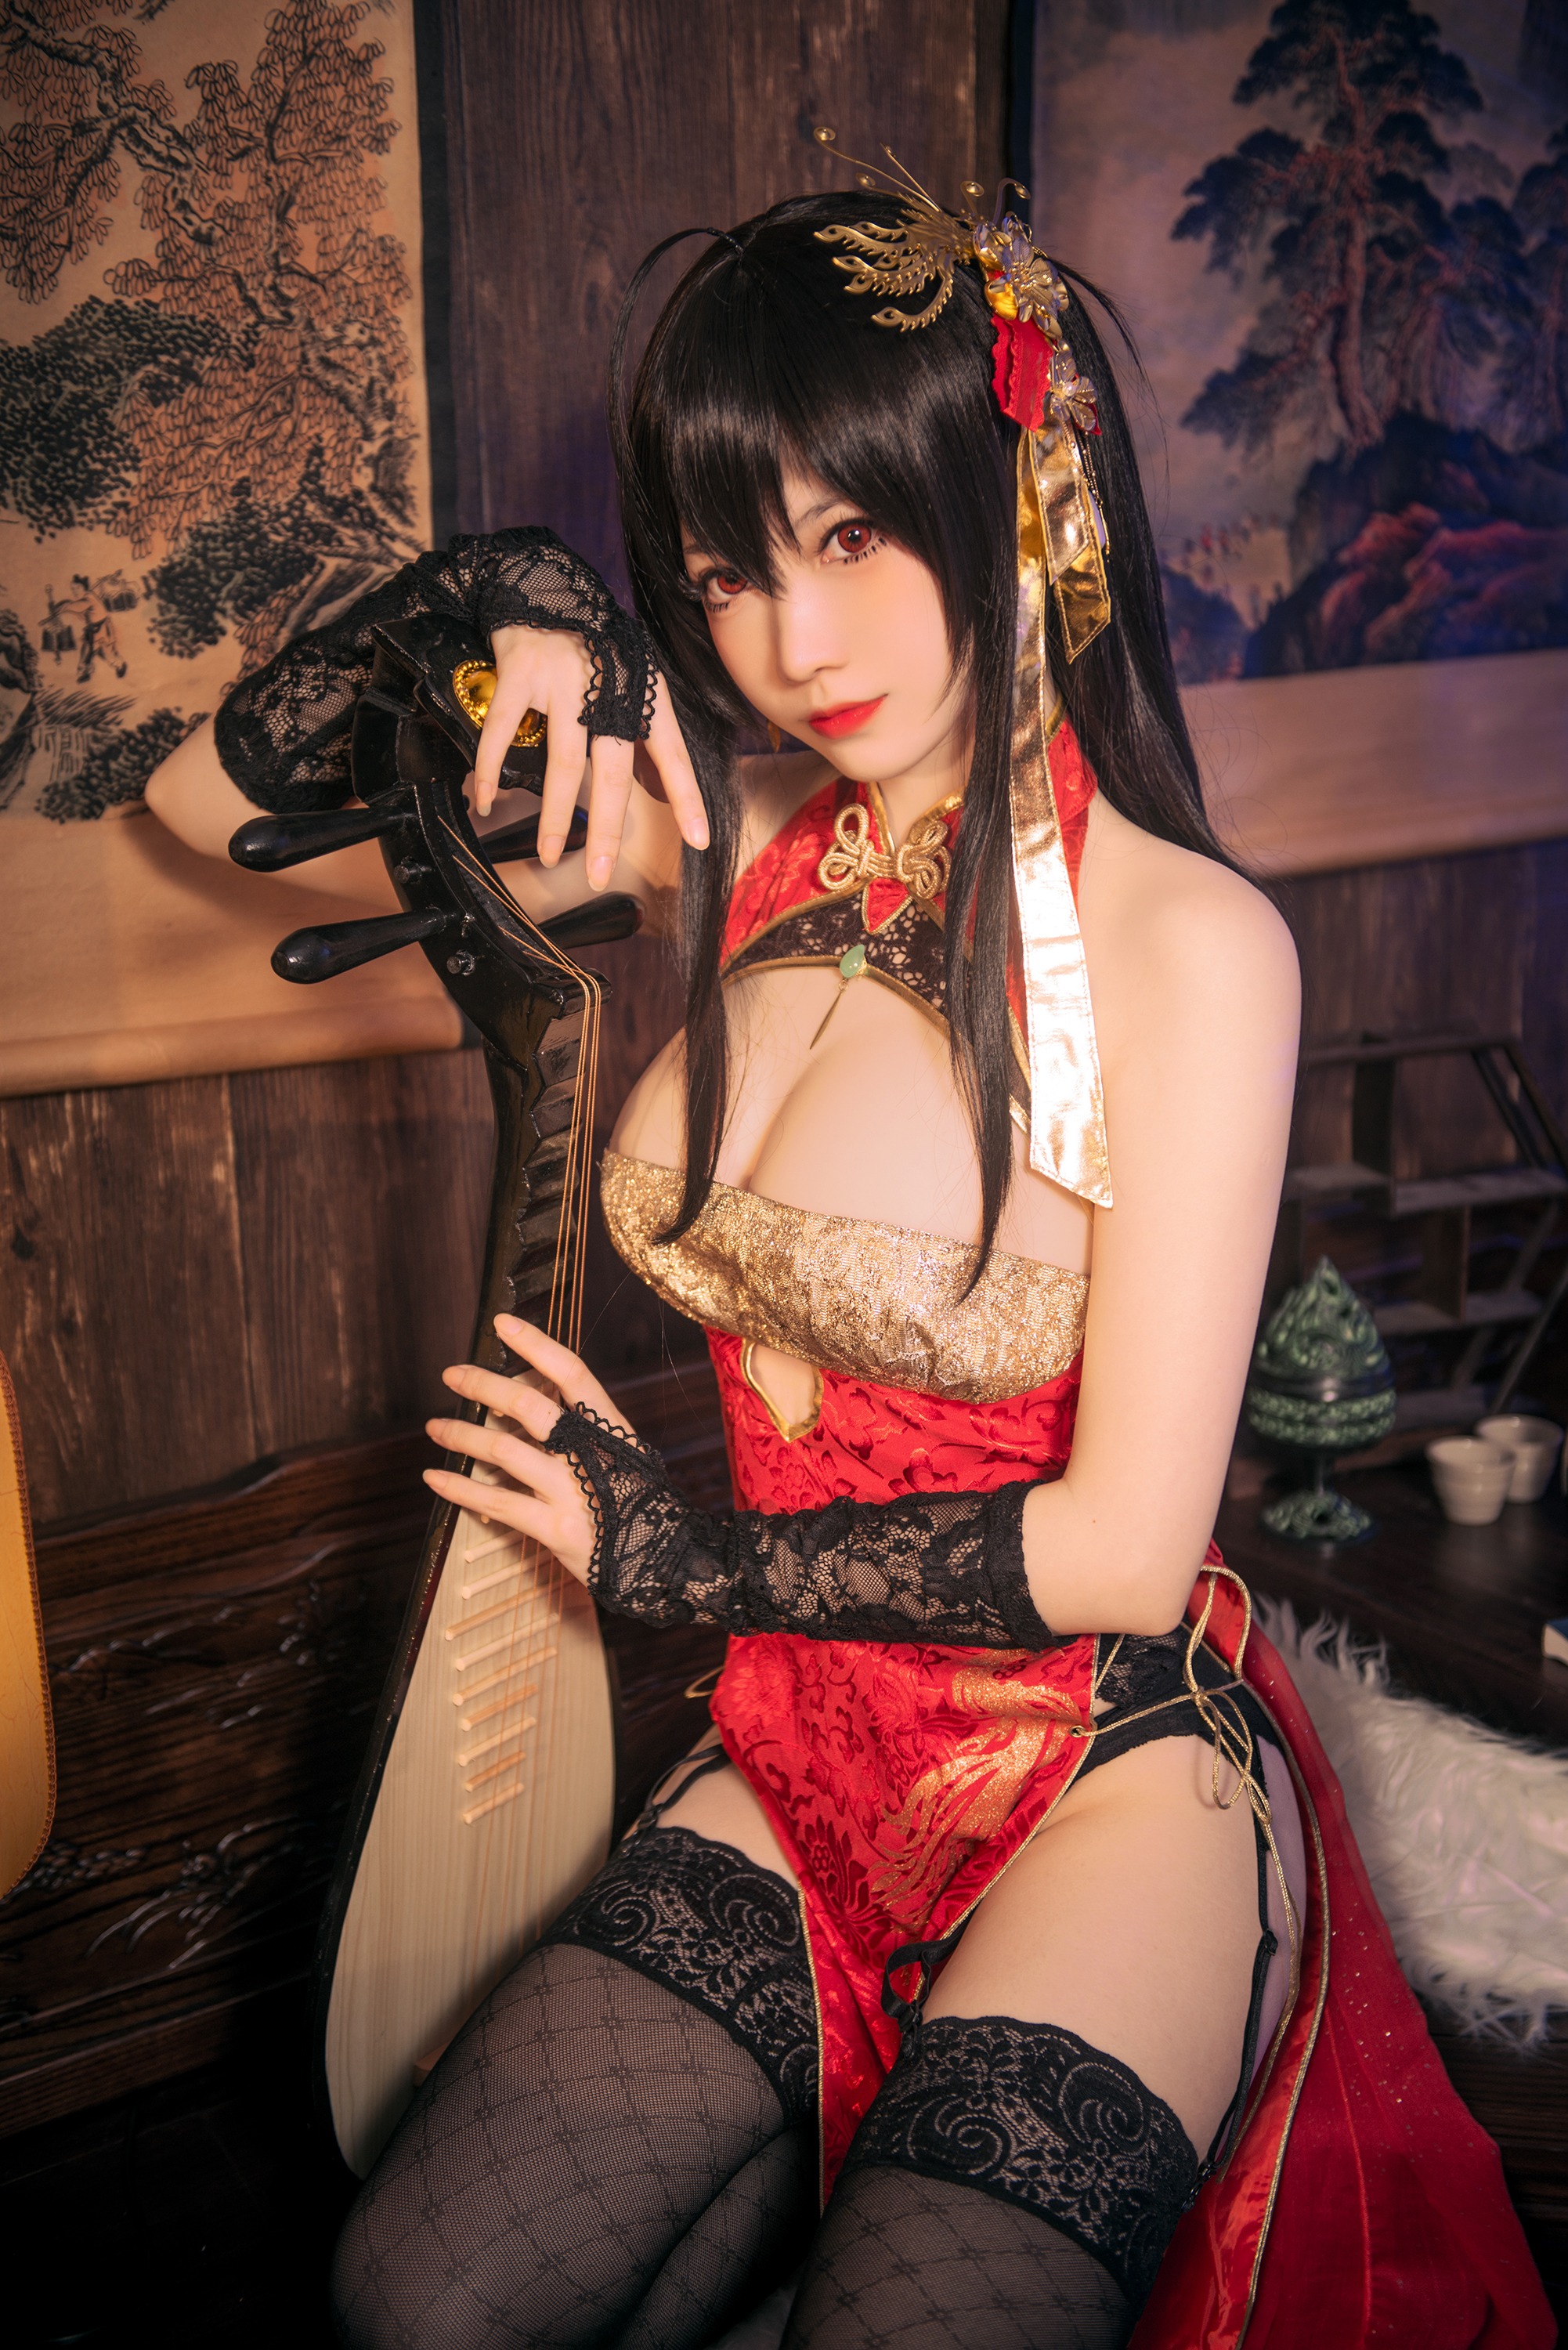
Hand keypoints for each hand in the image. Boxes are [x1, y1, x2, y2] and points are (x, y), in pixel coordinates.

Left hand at [422, 1312, 636, 1585]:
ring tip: (435, 1426)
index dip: (536, 1345)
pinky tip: (434, 1477)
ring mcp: (571, 1491)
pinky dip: (459, 1489)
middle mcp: (590, 1454)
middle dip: (484, 1385)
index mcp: (610, 1429)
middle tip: (452, 1374)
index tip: (503, 1325)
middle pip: (529, 1407)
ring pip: (504, 1452)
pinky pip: (496, 1503)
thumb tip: (534, 1395)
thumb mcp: (624, 1454)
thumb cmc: (639, 1503)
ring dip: (462, 1435)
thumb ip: (585, 1428)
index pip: (572, 1373)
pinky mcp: (554, 1529)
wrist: (664, 1560)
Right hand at [474, 626, 707, 888]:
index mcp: (642, 692)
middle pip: (610, 772)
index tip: (698, 840)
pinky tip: (486, 801)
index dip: (685, 797)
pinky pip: (504, 733)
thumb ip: (637, 727)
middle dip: (607, 829)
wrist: (543, 582)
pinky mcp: (520, 673)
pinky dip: (492, 771)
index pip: (670, 753)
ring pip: (561, 763)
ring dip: (554, 816)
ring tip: (550, 855)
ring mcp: (562, 681)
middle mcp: (607, 690)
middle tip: (600, 875)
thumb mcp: (630, 676)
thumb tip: (649, 787)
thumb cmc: (591, 642)